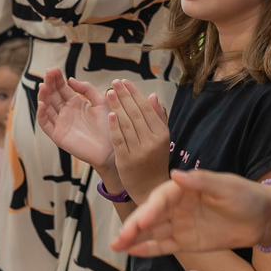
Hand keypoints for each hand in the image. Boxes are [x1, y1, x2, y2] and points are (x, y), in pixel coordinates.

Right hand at [36, 68, 115, 169]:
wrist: (113, 147)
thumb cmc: (109, 125)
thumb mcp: (101, 102)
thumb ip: (87, 89)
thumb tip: (71, 79)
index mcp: (75, 103)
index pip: (62, 88)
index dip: (57, 79)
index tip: (54, 69)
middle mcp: (66, 112)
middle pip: (53, 95)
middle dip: (49, 84)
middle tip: (48, 72)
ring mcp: (61, 123)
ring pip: (46, 108)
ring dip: (43, 96)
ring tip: (43, 86)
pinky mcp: (58, 135)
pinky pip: (46, 124)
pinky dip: (41, 114)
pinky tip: (42, 104)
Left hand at [106, 79, 169, 201]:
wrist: (150, 188)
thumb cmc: (155, 160)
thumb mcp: (162, 139)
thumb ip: (158, 117)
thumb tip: (153, 96)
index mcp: (162, 134)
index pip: (147, 109)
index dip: (135, 94)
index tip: (125, 82)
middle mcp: (151, 142)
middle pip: (136, 114)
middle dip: (124, 96)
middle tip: (115, 82)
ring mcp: (138, 152)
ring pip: (126, 125)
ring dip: (117, 107)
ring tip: (109, 92)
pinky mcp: (125, 161)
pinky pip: (118, 140)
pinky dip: (114, 127)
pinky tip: (109, 114)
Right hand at [111, 168, 270, 256]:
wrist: (262, 218)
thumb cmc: (246, 196)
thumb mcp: (226, 187)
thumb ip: (201, 182)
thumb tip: (176, 174)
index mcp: (185, 188)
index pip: (162, 197)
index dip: (150, 209)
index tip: (141, 220)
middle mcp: (178, 205)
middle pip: (152, 215)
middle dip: (134, 226)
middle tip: (119, 238)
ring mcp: (180, 224)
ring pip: (152, 232)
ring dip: (134, 238)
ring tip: (116, 246)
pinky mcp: (186, 241)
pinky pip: (164, 245)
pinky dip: (148, 249)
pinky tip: (132, 252)